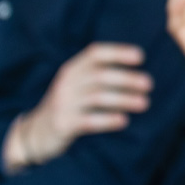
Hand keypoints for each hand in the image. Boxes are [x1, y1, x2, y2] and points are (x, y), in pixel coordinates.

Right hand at [5, 42, 151, 171]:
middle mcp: (66, 83)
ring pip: (97, 97)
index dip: (118, 52)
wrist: (35, 133)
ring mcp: (63, 103)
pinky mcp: (62, 124)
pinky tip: (123, 121)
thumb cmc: (68, 106)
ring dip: (124, 99)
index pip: (95, 53)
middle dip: (127, 78)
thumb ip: (100, 78)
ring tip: (144, 103)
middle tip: (149, 84)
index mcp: (72, 69)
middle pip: (100, 75)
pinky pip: (88, 120)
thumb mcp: (78, 86)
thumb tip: (139, 77)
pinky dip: (107, 120)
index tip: (141, 57)